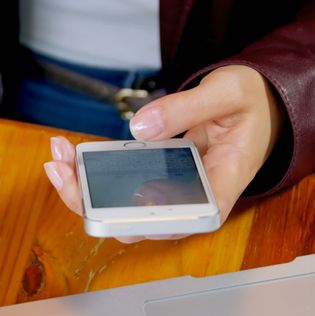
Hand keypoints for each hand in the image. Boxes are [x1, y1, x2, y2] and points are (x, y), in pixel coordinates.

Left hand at [43, 65, 283, 242]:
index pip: (190, 221)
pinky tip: (67, 153)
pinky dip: (90, 173)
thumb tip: (140, 128)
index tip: (124, 205)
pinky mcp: (154, 181)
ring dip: (83, 188)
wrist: (258, 106)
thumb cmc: (251, 103)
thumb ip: (187, 107)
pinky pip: (118, 188)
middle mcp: (192, 200)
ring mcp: (170, 194)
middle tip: (61, 169)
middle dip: (93, 202)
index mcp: (223, 186)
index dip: (153, 222)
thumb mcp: (227, 92)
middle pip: (139, 223)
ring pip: (120, 210)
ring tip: (56, 155)